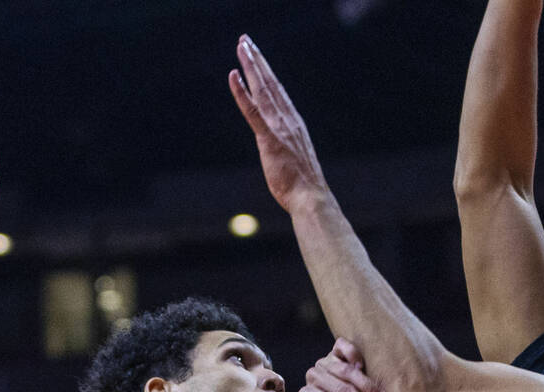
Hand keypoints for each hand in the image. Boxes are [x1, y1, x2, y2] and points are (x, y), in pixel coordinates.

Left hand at [229, 34, 329, 212]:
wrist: (311, 198)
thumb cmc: (303, 186)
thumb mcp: (295, 160)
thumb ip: (286, 147)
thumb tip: (282, 149)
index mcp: (294, 124)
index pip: (278, 92)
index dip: (267, 72)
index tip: (258, 56)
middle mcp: (288, 120)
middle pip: (270, 83)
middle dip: (257, 60)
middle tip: (246, 40)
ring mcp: (279, 127)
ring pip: (262, 90)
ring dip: (251, 66)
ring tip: (242, 47)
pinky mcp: (269, 138)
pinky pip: (252, 111)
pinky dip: (242, 92)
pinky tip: (233, 75)